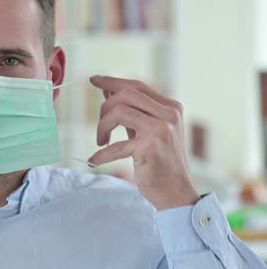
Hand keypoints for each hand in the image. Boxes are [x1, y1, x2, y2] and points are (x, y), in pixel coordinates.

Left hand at [88, 75, 199, 210]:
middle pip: (125, 94)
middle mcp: (169, 114)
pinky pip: (116, 145)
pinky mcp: (150, 147)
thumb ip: (133, 111)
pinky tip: (95, 159)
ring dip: (102, 127)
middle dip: (105, 107)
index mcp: (170, 107)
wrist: (176, 192)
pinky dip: (102, 154)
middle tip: (101, 127)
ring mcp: (161, 129)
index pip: (136, 86)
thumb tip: (109, 91)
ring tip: (102, 141)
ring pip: (118, 111)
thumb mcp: (149, 131)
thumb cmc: (160, 162)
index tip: (95, 80)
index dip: (112, 81)